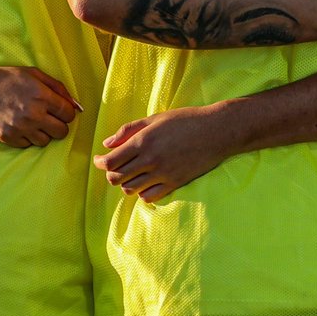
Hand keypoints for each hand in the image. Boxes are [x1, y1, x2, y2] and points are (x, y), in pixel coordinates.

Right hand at [0, 64, 78, 147]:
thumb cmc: (5, 79)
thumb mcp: (33, 74)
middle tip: (49, 118)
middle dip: (59, 125)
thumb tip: (76, 104)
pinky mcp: (8, 138)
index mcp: (41, 95)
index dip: (67, 112)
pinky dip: (27, 138)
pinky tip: (20, 125)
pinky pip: (28, 145)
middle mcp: (32, 114)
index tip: (60, 110)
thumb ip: (58, 87)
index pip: (68, 114)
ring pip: (46, 141)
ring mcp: (20, 128)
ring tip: (33, 121)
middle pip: (61, 131)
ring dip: (43, 132)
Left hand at [93, 104, 234, 201]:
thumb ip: (129, 130)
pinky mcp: (174, 183)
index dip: (99, 162)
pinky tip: (146, 181)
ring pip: (130, 189)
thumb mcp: (156, 118)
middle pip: (116, 178)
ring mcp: (163, 174)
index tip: (99, 159)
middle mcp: (150, 160)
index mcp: (144, 141)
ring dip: (125, 183)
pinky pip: (148, 197)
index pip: (110, 162)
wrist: (217, 131)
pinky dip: (142, 192)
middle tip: (114, 166)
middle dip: (110, 173)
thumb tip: (108, 143)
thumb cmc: (187, 120)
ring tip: (130, 173)